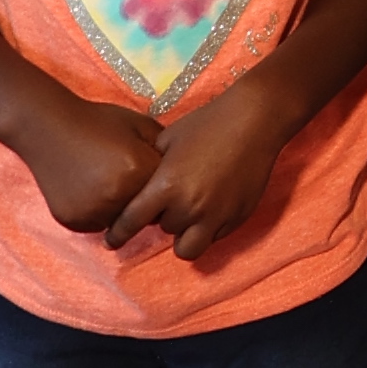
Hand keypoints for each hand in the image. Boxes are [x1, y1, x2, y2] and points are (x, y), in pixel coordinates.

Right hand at [28, 91, 164, 235]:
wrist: (47, 127)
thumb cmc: (98, 121)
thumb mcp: (138, 124)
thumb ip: (163, 148)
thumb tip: (183, 168)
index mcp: (138, 170)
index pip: (166, 192)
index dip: (165, 184)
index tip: (161, 179)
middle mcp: (117, 196)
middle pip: (145, 212)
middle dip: (145, 202)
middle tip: (132, 183)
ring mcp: (92, 211)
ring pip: (120, 221)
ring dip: (120, 210)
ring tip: (108, 184)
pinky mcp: (73, 221)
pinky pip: (95, 224)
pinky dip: (97, 213)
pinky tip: (89, 190)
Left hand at [113, 79, 294, 265]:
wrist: (254, 120)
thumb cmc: (208, 123)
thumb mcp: (168, 138)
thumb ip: (150, 166)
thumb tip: (138, 183)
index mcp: (166, 186)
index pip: (131, 222)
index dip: (118, 234)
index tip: (112, 241)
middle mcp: (189, 207)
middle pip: (163, 231)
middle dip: (163, 218)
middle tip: (171, 200)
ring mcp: (216, 215)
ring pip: (189, 248)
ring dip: (184, 234)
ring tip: (190, 215)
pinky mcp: (237, 217)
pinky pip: (215, 236)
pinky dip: (209, 227)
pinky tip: (214, 206)